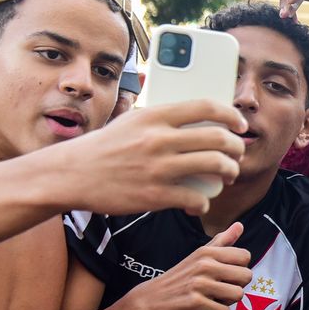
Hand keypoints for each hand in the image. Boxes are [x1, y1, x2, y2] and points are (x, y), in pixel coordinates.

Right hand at [61, 99, 245, 216]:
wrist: (69, 175)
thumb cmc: (102, 148)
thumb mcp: (129, 120)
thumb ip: (159, 116)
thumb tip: (189, 111)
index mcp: (154, 115)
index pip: (206, 106)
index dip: (231, 115)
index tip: (239, 124)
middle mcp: (159, 138)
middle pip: (218, 138)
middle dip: (237, 148)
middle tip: (237, 155)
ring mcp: (158, 168)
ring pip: (215, 166)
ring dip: (229, 173)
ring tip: (226, 177)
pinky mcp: (154, 195)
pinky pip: (196, 198)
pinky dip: (203, 202)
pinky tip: (199, 202)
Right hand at [124, 222, 252, 309]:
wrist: (148, 300)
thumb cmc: (178, 278)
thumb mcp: (198, 255)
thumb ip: (221, 242)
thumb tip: (239, 225)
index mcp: (207, 252)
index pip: (245, 256)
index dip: (239, 268)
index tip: (225, 274)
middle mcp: (205, 265)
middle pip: (246, 276)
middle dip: (236, 285)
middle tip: (219, 289)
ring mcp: (200, 284)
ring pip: (238, 294)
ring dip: (227, 301)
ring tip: (211, 298)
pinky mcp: (196, 304)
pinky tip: (204, 308)